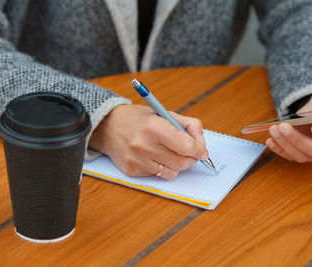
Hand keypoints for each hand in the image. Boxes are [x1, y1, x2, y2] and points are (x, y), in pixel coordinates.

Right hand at [89, 105, 207, 178]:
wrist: (108, 126)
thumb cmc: (140, 119)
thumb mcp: (166, 113)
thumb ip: (189, 126)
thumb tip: (202, 148)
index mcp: (155, 127)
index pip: (187, 146)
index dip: (199, 150)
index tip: (201, 150)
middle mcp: (144, 145)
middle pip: (182, 162)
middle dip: (191, 159)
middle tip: (189, 153)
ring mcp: (137, 160)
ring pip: (172, 173)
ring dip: (177, 165)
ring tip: (170, 153)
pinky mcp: (132, 171)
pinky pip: (158, 176)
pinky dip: (162, 168)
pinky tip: (154, 156)